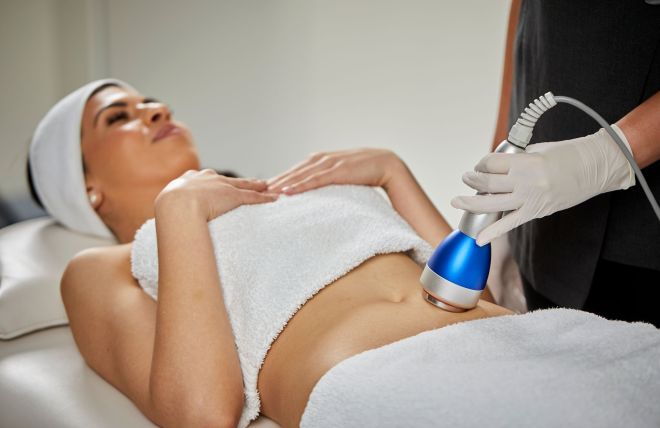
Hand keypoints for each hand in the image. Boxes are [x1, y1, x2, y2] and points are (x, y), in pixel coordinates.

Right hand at [155, 169, 278, 220]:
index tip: (220, 185)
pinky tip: (274, 198)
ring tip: (266, 187)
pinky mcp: (234, 196)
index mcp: (188, 181)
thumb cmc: (168, 211)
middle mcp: (206, 179)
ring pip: (243, 186)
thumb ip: (171, 215)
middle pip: (226, 180)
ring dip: (255, 187)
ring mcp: (220, 187)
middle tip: (247, 182)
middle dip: (237, 182)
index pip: (206, 181)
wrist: (176, 205)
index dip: (214, 184)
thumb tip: (167, 230)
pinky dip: (265, 198)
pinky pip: (253, 197)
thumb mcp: (167, 209)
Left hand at [266, 148, 402, 194]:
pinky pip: (315, 180)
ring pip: (300, 175)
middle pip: (293, 171)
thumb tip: (316, 195)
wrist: (387, 165)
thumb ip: (327, 180)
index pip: (295, 170)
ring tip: (266, 193)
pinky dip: (300, 185)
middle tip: (256, 192)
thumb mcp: (341, 176)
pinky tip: (288, 192)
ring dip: (282, 184)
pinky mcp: (338, 171)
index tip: (262, 189)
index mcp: (321, 160)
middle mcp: (322, 159)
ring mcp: (329, 163)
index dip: (279, 179)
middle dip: (274, 181)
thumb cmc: (364, 173)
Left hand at [451, 126, 634, 245]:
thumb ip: (516, 159)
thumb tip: (495, 166)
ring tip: (458, 200)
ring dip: (471, 202)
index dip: (481, 163)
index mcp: (526, 162)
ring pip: (492, 204)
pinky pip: (509, 224)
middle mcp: (526, 182)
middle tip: (466, 178)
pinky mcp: (536, 212)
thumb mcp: (538, 149)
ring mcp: (530, 199)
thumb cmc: (568, 154)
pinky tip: (478, 239)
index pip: (491, 164)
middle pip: (487, 183)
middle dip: (472, 180)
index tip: (480, 165)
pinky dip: (492, 232)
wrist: (596, 167)